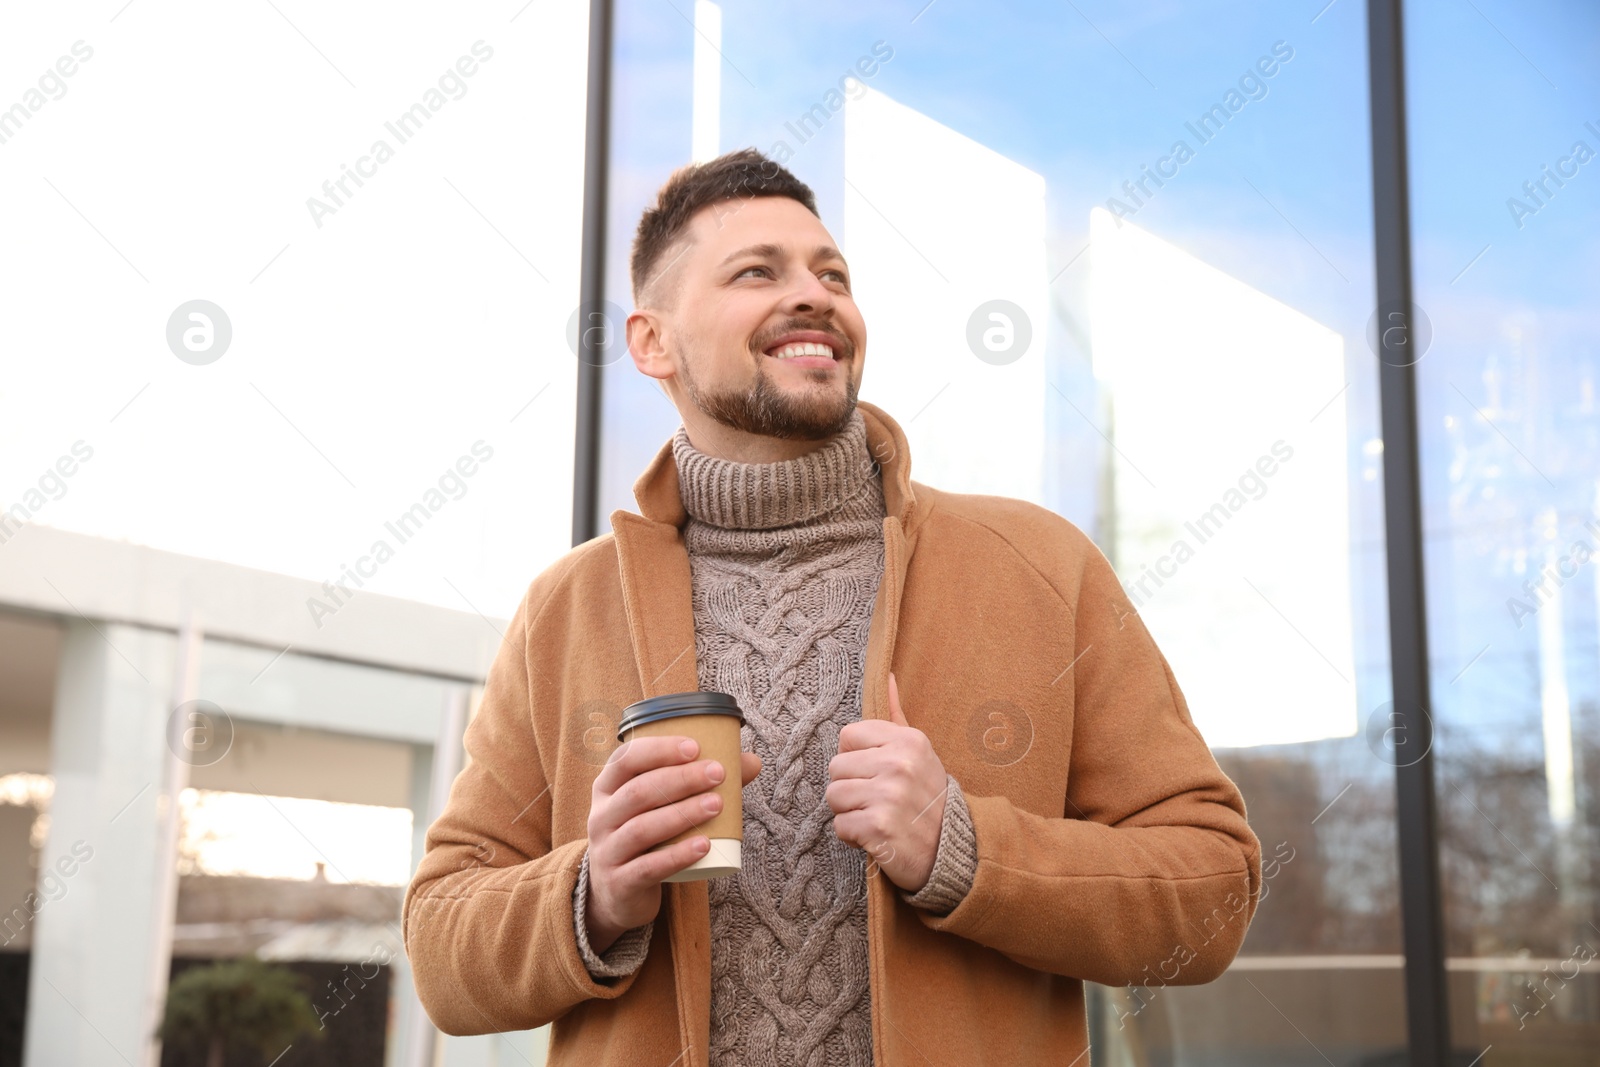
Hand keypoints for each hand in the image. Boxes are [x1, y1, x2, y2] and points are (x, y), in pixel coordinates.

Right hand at [585, 735, 761, 953]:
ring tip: (717, 804)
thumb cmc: (647, 837)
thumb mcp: (660, 806)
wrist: (618, 894)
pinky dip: (678, 855)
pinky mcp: (620, 882)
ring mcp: (607, 851)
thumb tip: (752, 762)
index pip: (625, 759)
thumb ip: (702, 783)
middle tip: (717, 773)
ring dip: (682, 814)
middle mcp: (600, 816)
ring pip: (642, 828)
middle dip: (680, 779)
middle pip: (638, 792)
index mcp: (607, 787)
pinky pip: (648, 867)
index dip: (658, 750)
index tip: (695, 747)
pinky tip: (704, 846)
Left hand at [826, 672, 947, 893]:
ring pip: (833, 796)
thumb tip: (886, 676)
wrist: (953, 848)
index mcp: (908, 740)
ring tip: (876, 815)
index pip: (848, 735)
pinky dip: (854, 837)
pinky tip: (876, 836)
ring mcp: (889, 796)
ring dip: (850, 812)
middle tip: (877, 799)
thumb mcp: (919, 751)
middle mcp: (899, 764)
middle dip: (850, 787)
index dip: (855, 757)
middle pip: (836, 767)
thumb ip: (896, 715)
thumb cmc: (928, 797)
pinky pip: (840, 826)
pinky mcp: (878, 828)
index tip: (875, 772)